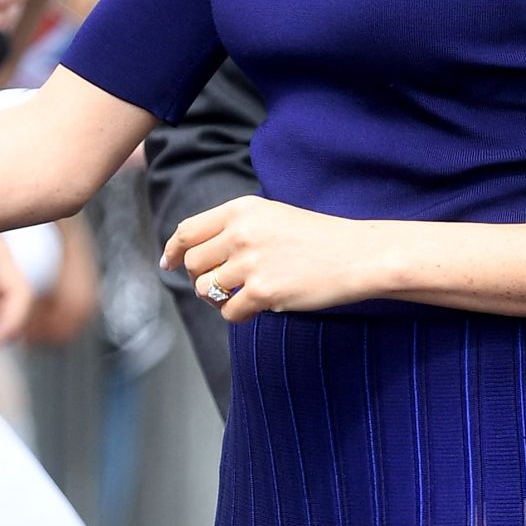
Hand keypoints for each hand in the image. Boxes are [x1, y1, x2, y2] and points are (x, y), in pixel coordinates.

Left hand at [163, 194, 390, 320]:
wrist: (357, 256)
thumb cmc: (318, 238)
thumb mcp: (272, 217)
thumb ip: (235, 228)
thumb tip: (193, 253)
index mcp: (241, 210)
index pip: (188, 231)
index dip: (173, 250)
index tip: (168, 263)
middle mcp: (241, 233)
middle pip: (193, 264)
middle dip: (201, 278)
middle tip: (222, 284)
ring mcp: (250, 263)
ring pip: (206, 290)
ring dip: (218, 299)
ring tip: (241, 296)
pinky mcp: (263, 292)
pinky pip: (229, 312)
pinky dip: (238, 315)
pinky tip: (255, 308)